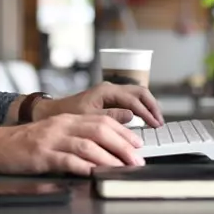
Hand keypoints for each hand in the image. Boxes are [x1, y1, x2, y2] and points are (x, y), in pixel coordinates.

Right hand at [0, 114, 145, 176]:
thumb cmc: (24, 144)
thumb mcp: (54, 134)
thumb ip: (76, 137)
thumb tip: (105, 149)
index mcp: (67, 119)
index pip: (102, 121)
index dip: (123, 133)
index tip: (137, 146)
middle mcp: (62, 125)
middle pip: (100, 130)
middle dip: (122, 146)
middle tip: (137, 160)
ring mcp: (51, 140)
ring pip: (87, 145)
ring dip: (109, 158)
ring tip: (122, 169)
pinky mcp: (41, 155)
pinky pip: (67, 160)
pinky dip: (84, 167)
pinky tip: (95, 174)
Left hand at [37, 82, 164, 127]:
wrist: (53, 112)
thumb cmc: (68, 114)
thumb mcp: (89, 118)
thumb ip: (111, 117)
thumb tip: (131, 116)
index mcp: (106, 91)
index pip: (133, 99)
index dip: (146, 112)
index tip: (155, 125)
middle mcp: (110, 88)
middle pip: (140, 92)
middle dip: (152, 106)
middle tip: (159, 122)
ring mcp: (111, 93)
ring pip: (137, 95)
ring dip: (148, 106)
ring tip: (155, 121)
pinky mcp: (110, 99)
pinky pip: (130, 100)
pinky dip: (140, 108)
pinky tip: (144, 120)